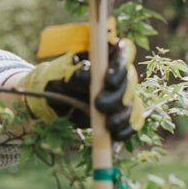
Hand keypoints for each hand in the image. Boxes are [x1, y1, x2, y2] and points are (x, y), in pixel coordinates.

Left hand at [23, 40, 141, 140]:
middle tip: (98, 104)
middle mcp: (119, 72)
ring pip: (133, 103)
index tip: (107, 80)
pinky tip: (116, 136)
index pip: (125, 52)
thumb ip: (75, 72)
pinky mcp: (122, 112)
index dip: (121, 65)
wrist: (54, 97)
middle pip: (130, 81)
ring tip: (108, 125)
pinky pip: (132, 121)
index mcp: (107, 55)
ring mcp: (123, 93)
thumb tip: (86, 73)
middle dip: (118, 96)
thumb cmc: (59, 78)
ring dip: (122, 116)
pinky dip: (126, 130)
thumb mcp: (62, 73)